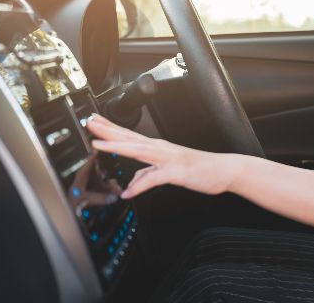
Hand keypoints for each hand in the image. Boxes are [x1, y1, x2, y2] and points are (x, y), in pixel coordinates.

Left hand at [87, 114, 234, 197]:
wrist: (224, 170)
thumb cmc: (199, 169)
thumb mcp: (167, 173)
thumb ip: (149, 175)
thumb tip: (133, 183)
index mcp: (157, 148)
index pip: (128, 136)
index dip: (110, 129)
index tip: (94, 122)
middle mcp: (160, 149)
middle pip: (129, 138)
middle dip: (107, 130)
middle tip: (89, 122)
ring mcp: (168, 159)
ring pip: (138, 151)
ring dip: (117, 146)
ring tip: (98, 144)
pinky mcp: (177, 172)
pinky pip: (155, 179)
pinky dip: (140, 185)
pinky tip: (128, 192)